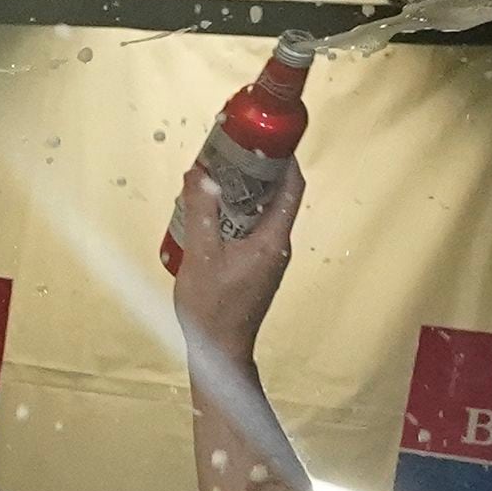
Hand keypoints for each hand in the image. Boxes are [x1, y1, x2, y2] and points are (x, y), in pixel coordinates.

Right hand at [168, 157, 305, 366]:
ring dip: (240, 196)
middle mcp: (278, 246)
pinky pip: (250, 233)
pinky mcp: (255, 270)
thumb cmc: (212, 307)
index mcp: (273, 239)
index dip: (283, 159)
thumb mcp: (201, 256)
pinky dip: (234, 218)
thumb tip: (200, 173)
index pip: (292, 187)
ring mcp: (268, 260)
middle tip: (227, 156)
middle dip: (254, 173)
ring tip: (212, 183)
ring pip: (260, 215)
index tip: (263, 139)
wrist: (220, 352)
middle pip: (275, 197)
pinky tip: (208, 218)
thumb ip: (202, 212)